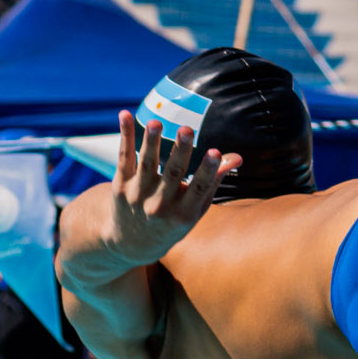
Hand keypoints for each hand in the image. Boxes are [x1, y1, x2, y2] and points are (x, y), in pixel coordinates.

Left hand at [103, 112, 241, 266]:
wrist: (131, 244)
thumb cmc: (171, 222)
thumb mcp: (195, 210)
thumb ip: (213, 182)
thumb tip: (237, 157)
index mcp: (183, 214)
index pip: (198, 189)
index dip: (208, 170)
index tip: (215, 152)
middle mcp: (159, 206)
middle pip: (171, 174)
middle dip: (179, 151)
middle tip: (186, 129)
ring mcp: (138, 196)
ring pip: (145, 164)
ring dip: (150, 142)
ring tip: (155, 122)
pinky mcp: (120, 186)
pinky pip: (123, 157)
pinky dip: (125, 136)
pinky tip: (125, 114)